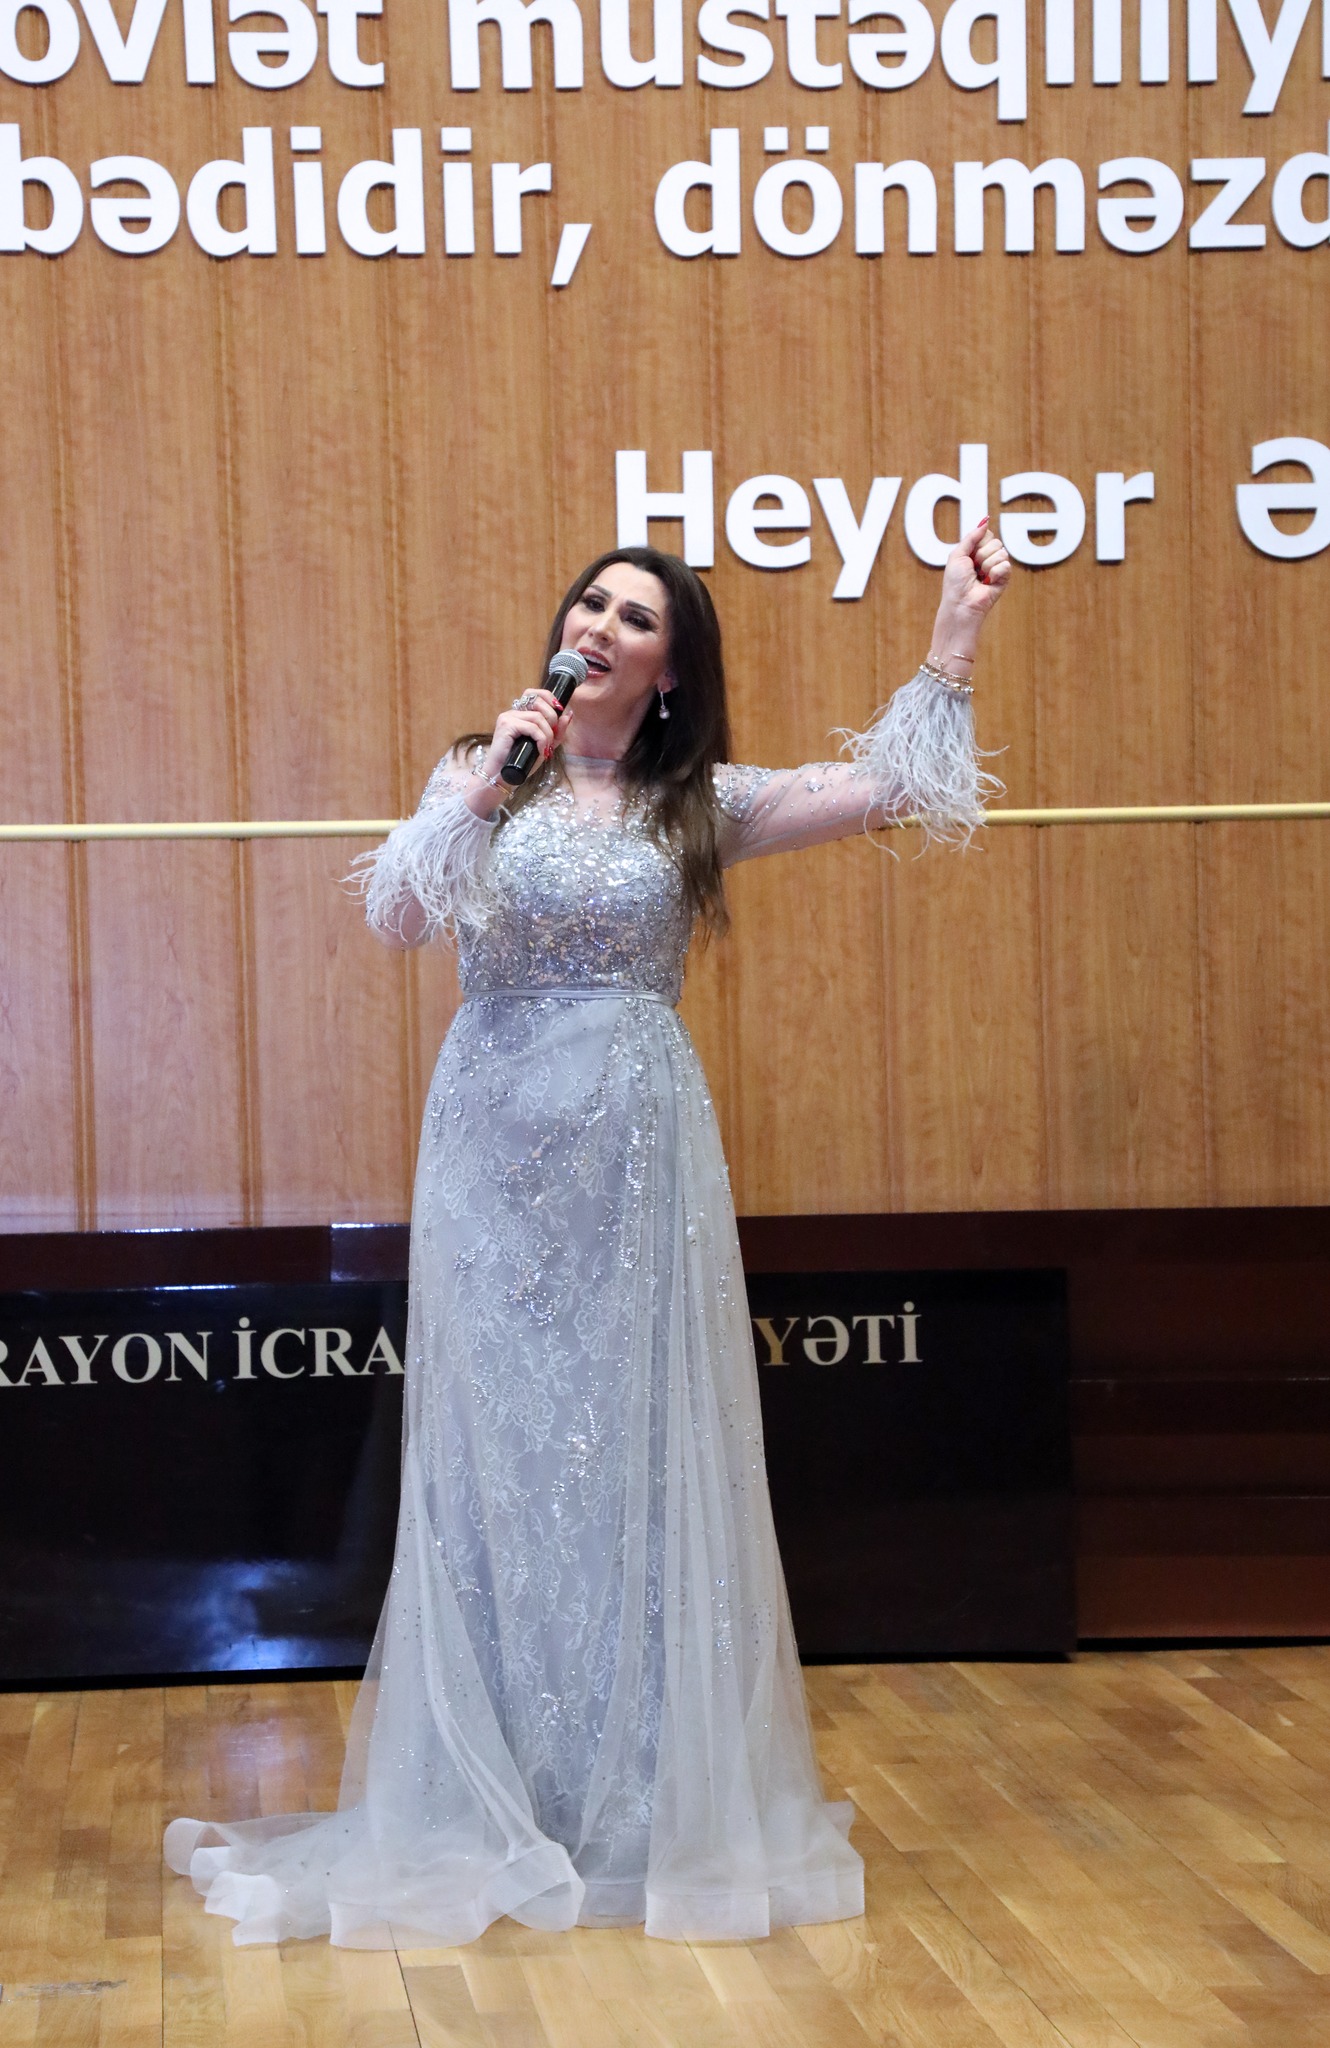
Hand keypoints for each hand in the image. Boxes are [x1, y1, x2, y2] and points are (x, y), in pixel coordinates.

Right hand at [470, 689, 570, 810]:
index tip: (560, 710)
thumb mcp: (545, 745)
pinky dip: (541, 740)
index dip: (549, 698)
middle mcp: (512, 713)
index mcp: (520, 714)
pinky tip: (540, 751)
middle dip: (552, 718)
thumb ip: (557, 731)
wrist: (504, 777)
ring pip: (538, 717)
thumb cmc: (523, 762)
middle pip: (538, 701)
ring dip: (547, 734)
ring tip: (545, 749)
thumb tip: (569, 713)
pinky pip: (532, 728)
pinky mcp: (506, 726)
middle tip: (552, 738)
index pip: (534, 694)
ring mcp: (507, 718)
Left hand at [930, 517, 1012, 665]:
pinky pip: (1006, 564)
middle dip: (982, 554)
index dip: (978, 543)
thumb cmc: (955, 582)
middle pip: (995, 542)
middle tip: (974, 569)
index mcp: (976, 551)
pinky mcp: (1004, 578)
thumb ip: (971, 537)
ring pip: (1001, 552)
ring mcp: (997, 568)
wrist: (961, 604)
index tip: (969, 556)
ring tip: (980, 577)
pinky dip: (995, 573)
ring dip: (987, 565)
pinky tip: (988, 582)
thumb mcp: (958, 554)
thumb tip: (985, 520)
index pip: (987, 535)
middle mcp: (988, 558)